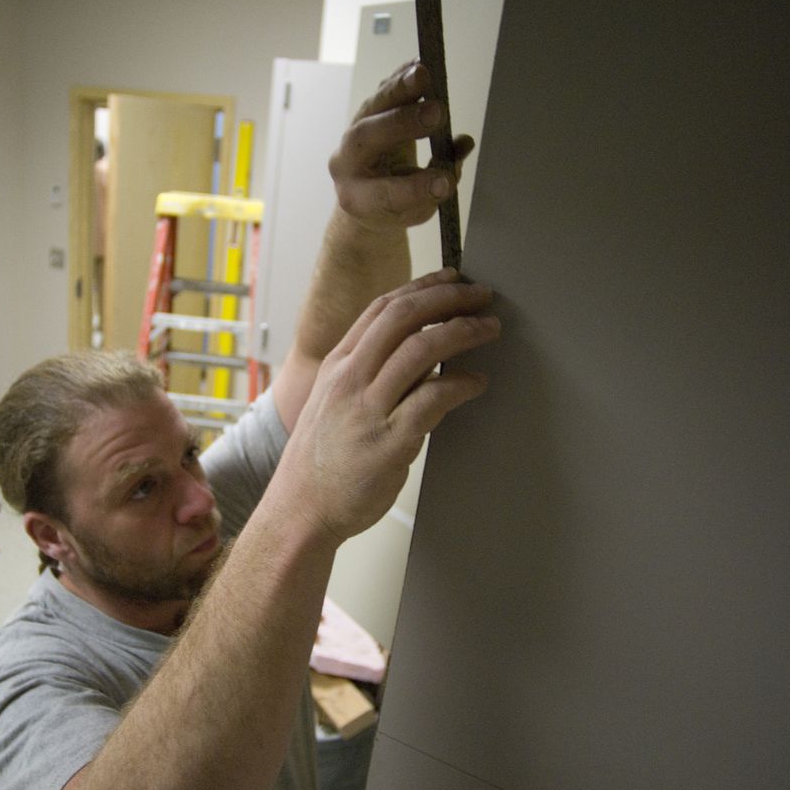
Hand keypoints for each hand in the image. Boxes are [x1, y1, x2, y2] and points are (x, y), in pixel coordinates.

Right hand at [272, 268, 498, 546]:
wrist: (300, 510)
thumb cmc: (321, 461)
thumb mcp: (332, 403)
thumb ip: (366, 375)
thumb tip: (417, 354)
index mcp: (337, 365)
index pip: (382, 309)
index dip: (422, 287)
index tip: (452, 279)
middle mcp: (350, 380)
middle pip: (403, 318)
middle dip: (448, 299)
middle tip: (481, 296)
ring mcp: (368, 410)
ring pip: (421, 350)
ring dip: (462, 332)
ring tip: (489, 330)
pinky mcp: (389, 442)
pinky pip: (432, 399)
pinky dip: (461, 384)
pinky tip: (478, 382)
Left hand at [328, 61, 475, 231]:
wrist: (365, 196)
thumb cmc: (393, 208)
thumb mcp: (416, 210)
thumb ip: (438, 185)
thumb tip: (462, 145)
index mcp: (357, 198)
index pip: (384, 193)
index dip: (416, 187)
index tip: (446, 181)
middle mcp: (346, 164)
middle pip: (366, 138)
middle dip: (401, 123)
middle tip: (437, 113)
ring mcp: (352, 134)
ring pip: (371, 108)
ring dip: (399, 89)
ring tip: (424, 74)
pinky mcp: (366, 113)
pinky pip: (381, 92)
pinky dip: (400, 77)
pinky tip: (418, 65)